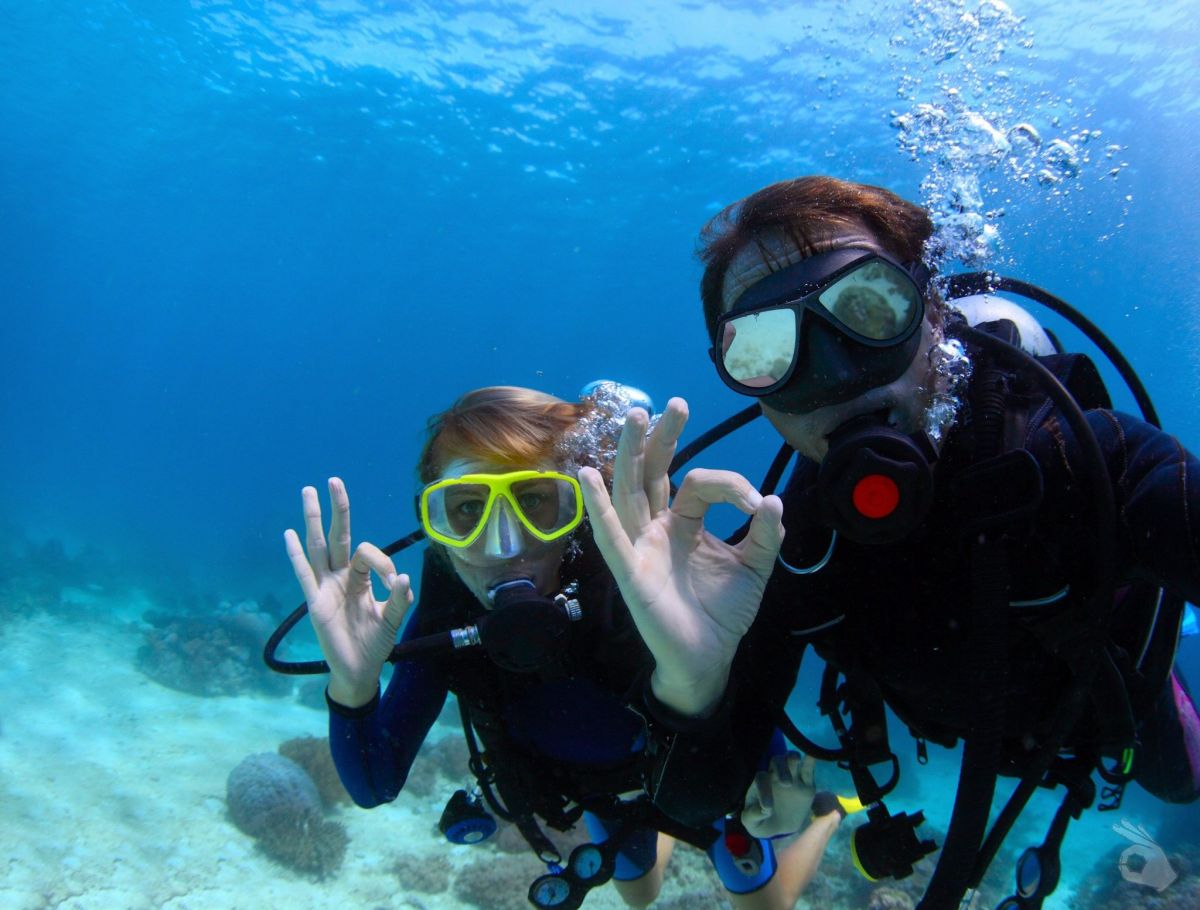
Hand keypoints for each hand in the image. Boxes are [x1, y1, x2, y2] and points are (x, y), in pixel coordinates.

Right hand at [284, 477, 412, 706]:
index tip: (395, 584)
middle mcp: (341, 577)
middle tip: (333, 480)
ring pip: (318, 547)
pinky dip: (297, 555)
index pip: (367, 553)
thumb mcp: (392, 621)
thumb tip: (404, 580)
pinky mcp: (315, 602)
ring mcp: (325, 587)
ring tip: (308, 492)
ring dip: (314, 520)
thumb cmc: (374, 643)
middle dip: (337, 509)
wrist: (359, 670)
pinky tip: (289, 534)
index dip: (384, 563)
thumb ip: (399, 602)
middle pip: (338, 536)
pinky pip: (304, 575)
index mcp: (361, 578)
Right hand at [578, 398, 783, 716]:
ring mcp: (639, 547)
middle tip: (675, 404)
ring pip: (629, 492)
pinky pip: (611, 538)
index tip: (757, 503)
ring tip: (633, 417)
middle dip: (661, 437)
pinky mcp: (631, 572)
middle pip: (651, 472)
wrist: (709, 659)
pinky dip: (598, 508)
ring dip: (628, 454)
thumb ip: (765, 534)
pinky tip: (588, 477)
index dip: (729, 484)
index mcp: (683, 522)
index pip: (697, 483)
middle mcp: (656, 528)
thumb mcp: (755, 568)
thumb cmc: (723, 612)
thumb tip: (772, 499)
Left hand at [742, 753, 815, 837]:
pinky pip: (808, 769)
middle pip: (776, 761)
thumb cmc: (762, 821)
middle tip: (787, 784)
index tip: (768, 809)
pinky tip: (813, 755)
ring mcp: (791, 776)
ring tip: (796, 760)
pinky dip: (811, 761)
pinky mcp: (806, 783)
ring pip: (791, 759)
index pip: (761, 778)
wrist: (780, 825)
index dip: (764, 790)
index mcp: (760, 783)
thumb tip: (764, 811)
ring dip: (793, 757)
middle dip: (781, 769)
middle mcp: (775, 774)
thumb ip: (753, 816)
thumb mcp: (753, 824)